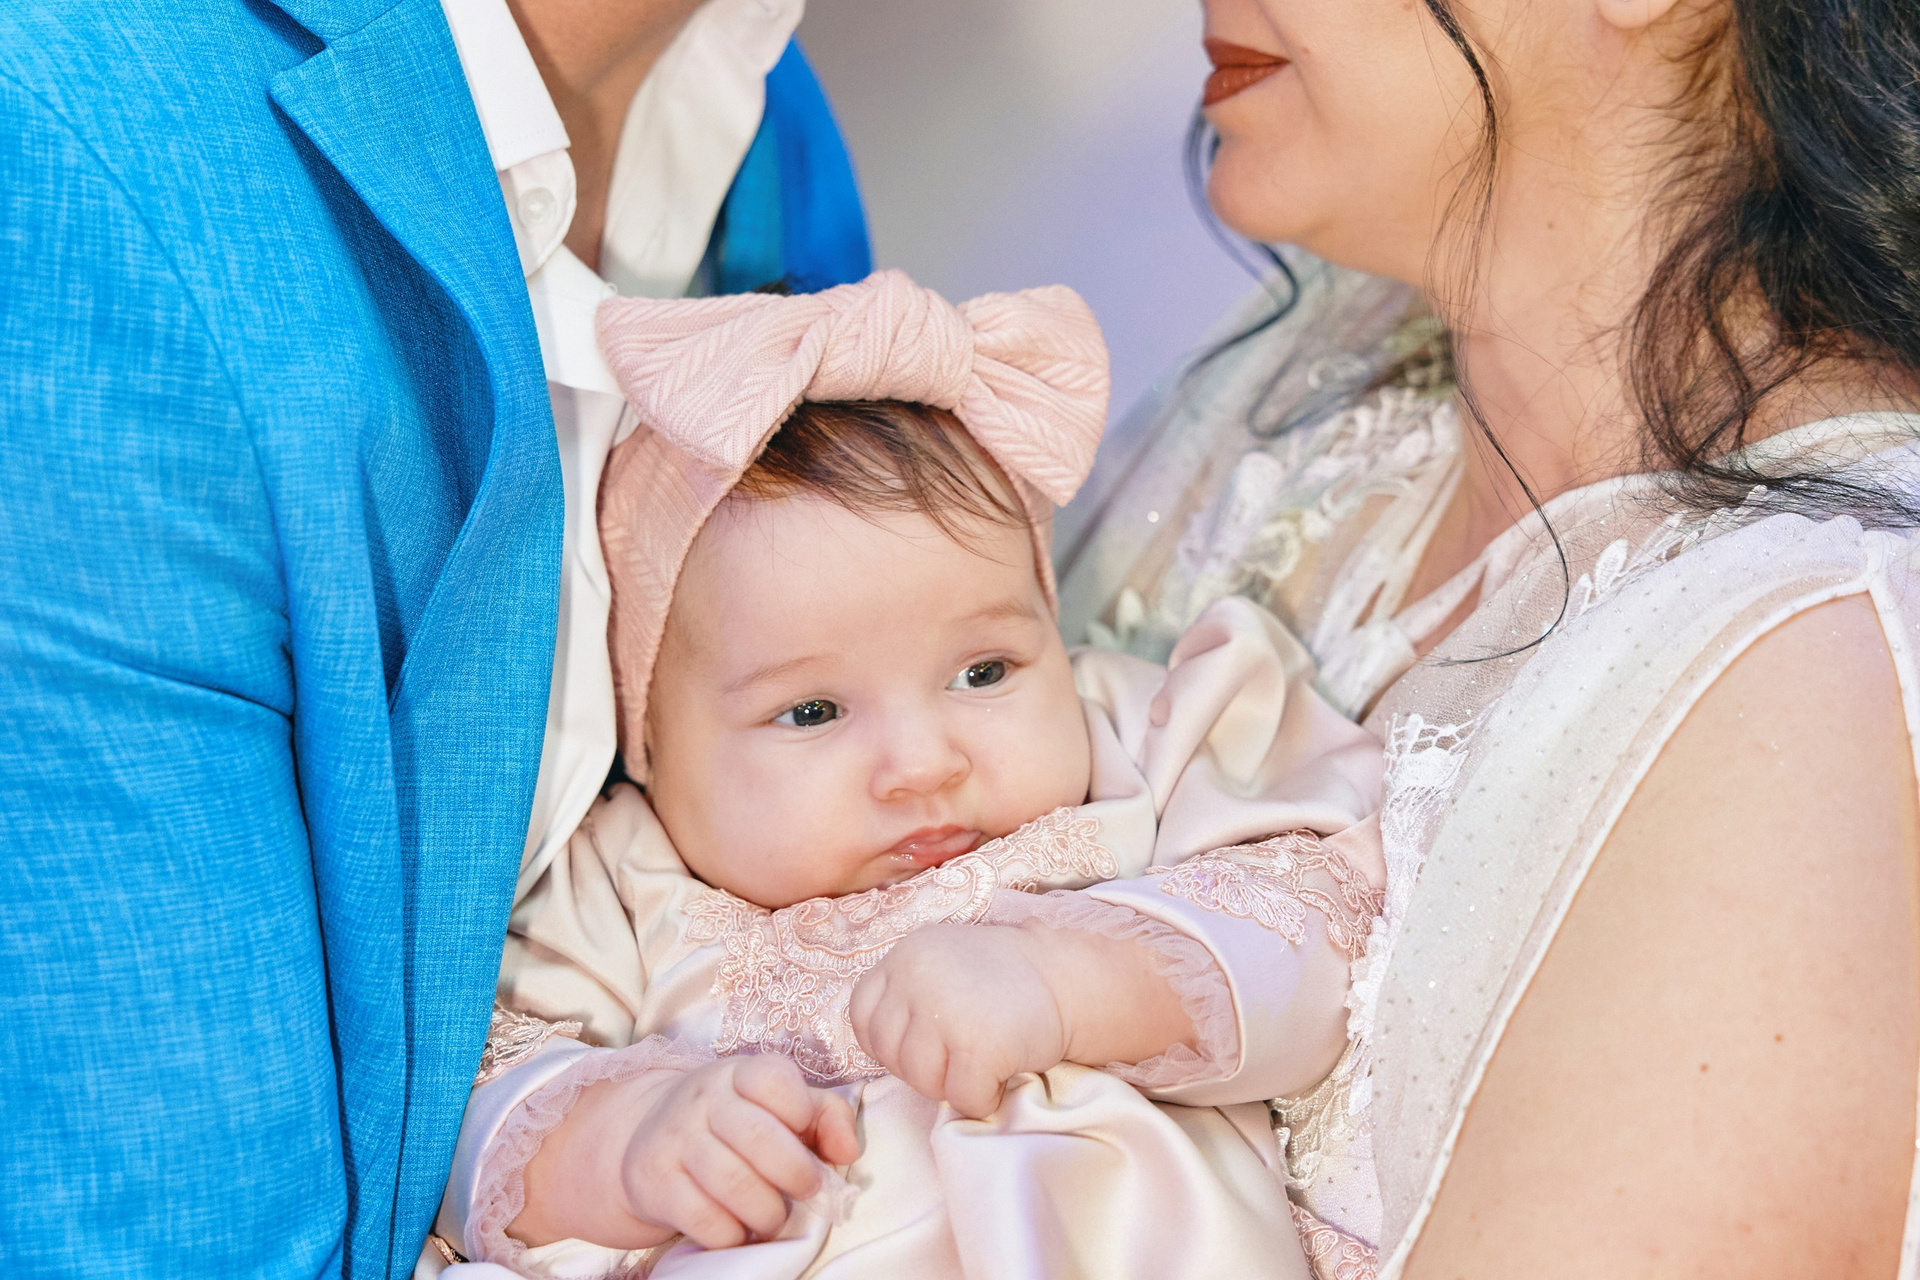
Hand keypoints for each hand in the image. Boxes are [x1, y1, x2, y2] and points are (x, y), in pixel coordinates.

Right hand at [514, 1054, 858, 1251]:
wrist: (647, 1138)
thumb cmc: (735, 1123)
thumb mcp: (779, 1106)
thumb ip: (826, 1116)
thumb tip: (848, 1150)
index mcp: (740, 1074)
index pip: (773, 1078)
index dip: (801, 1110)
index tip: (805, 1131)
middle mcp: (703, 1100)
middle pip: (759, 1137)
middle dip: (796, 1174)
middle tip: (807, 1190)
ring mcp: (674, 1139)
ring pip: (732, 1183)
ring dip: (767, 1212)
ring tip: (774, 1217)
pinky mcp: (654, 1183)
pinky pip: (705, 1218)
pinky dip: (732, 1234)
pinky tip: (738, 1229)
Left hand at [848, 923, 1067, 1118]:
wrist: (1069, 978)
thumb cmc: (1007, 980)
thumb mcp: (943, 963)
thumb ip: (908, 994)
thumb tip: (881, 1051)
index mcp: (906, 956)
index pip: (862, 1014)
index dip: (888, 1040)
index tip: (920, 1044)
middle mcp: (917, 977)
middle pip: (888, 1052)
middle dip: (920, 1067)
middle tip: (959, 1055)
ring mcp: (945, 1011)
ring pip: (920, 1080)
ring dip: (950, 1085)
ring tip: (980, 1063)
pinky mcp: (977, 1046)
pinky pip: (961, 1097)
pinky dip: (982, 1099)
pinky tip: (1001, 1076)